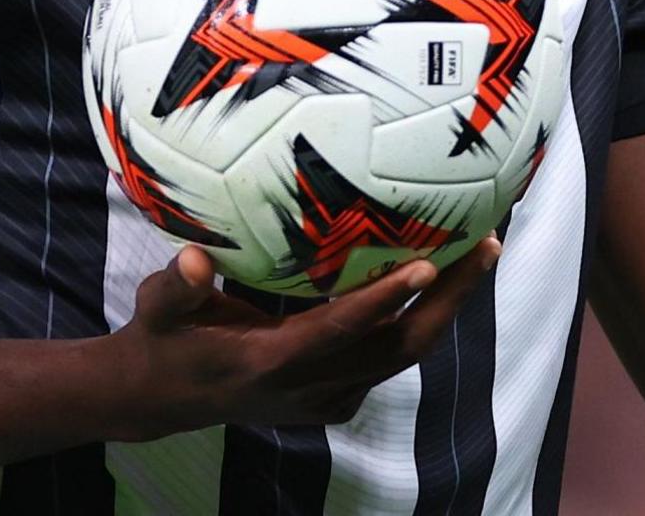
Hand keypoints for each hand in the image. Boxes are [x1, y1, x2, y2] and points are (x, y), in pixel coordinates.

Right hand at [108, 236, 502, 437]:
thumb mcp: (158, 309)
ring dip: (444, 308)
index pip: (338, 330)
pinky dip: (417, 323)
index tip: (426, 263)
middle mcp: (308, 387)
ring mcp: (326, 399)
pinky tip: (439, 281)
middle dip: (447, 299)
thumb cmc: (163, 339)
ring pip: (402, 356)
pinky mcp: (334, 400)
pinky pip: (387, 361)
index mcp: (269, 362)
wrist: (164, 399)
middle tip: (485, 243)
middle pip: (396, 347)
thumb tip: (194, 257)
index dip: (382, 298)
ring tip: (479, 252)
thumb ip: (177, 286)